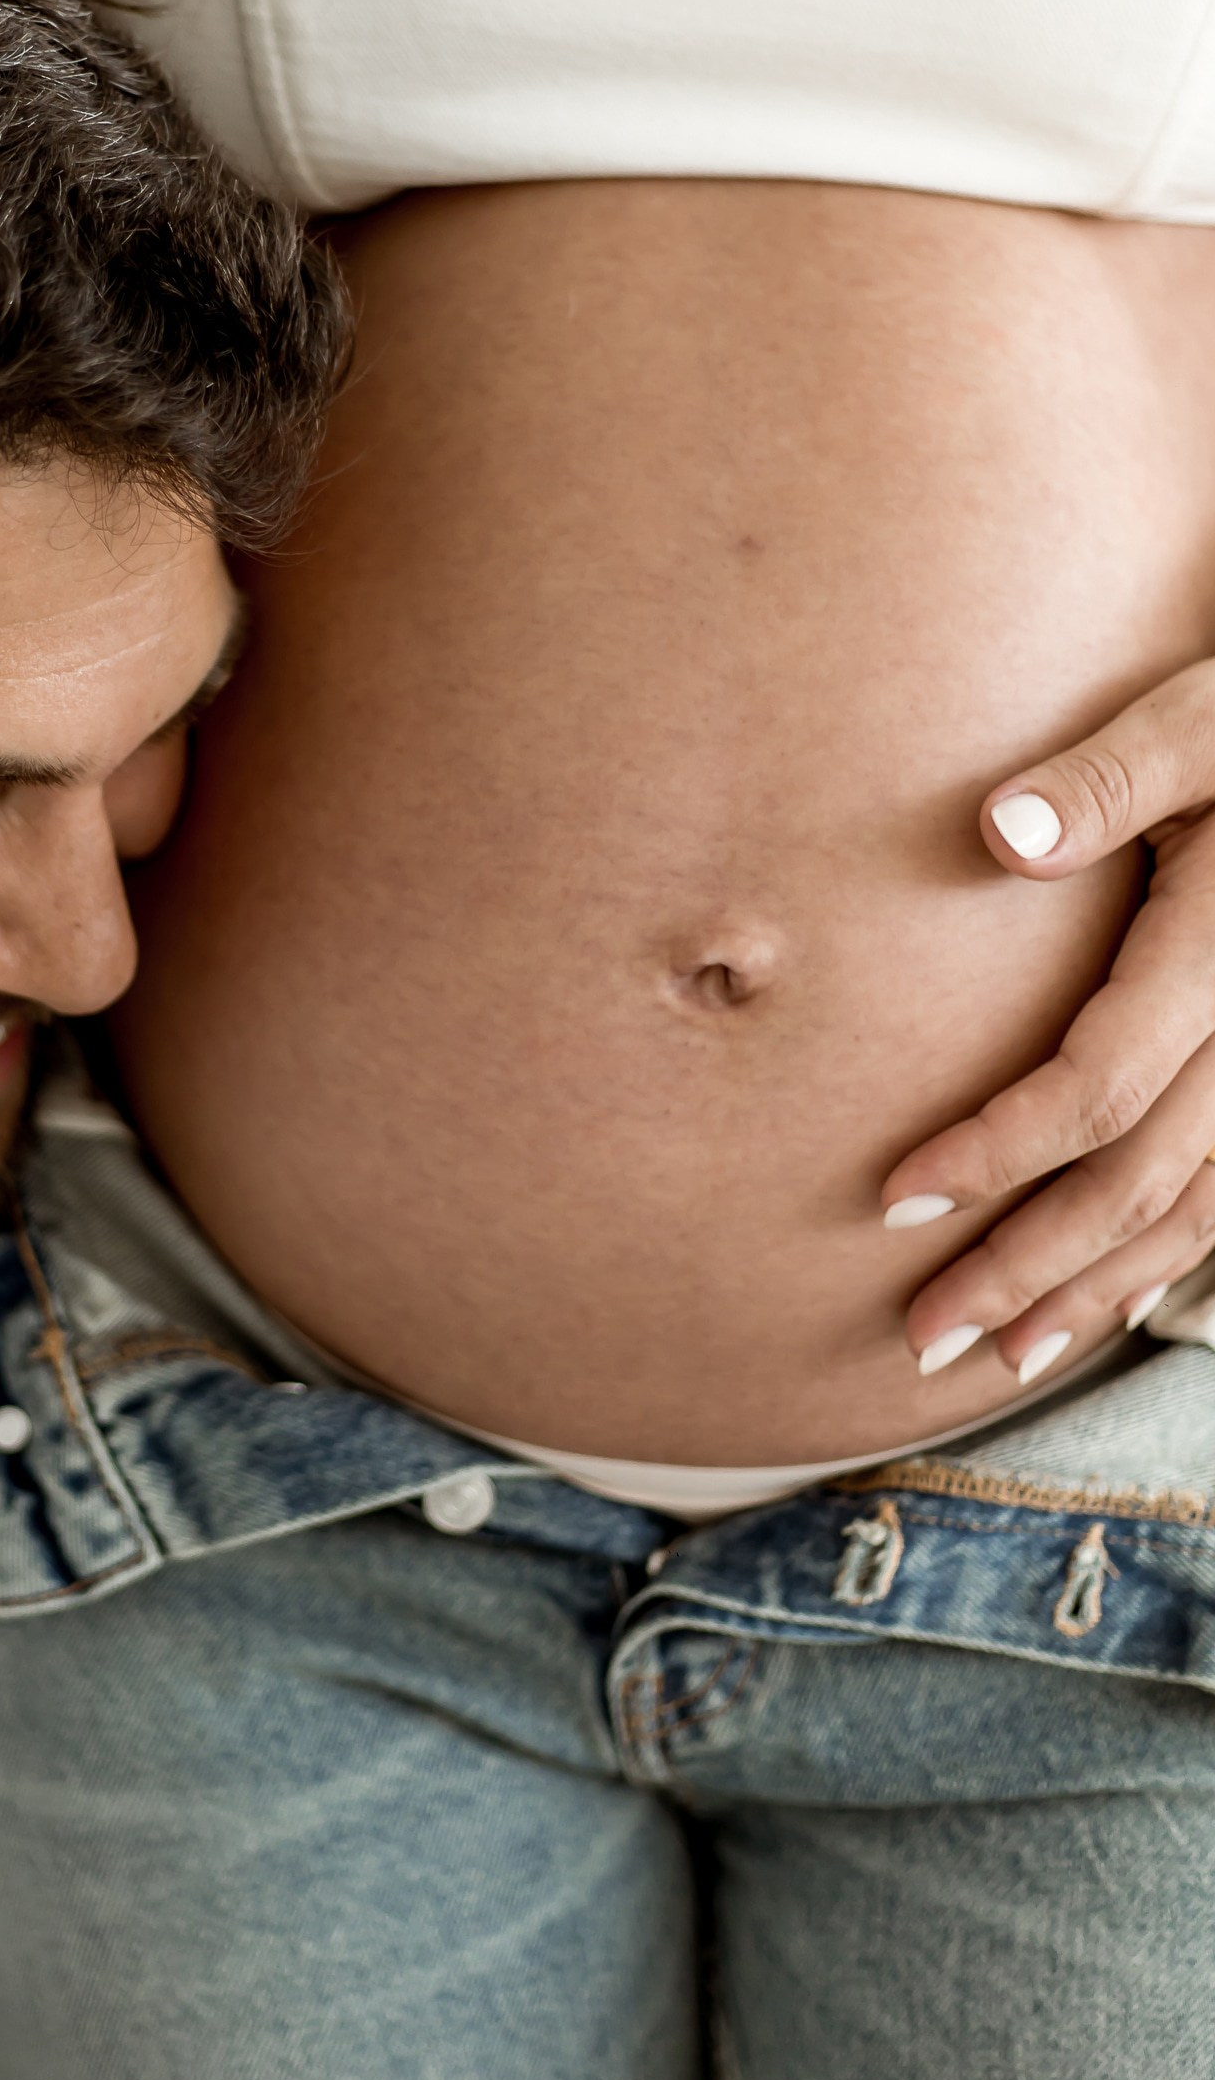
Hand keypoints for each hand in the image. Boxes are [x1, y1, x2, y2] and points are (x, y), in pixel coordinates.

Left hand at [881, 661, 1214, 1384]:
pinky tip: (1100, 1304)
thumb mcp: (1198, 720)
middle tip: (917, 1333)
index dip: (999, 1152)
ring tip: (994, 1358)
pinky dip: (1163, 1263)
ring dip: (1093, 1293)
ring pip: (1195, 1215)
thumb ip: (1106, 776)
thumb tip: (999, 832)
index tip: (895, 1192)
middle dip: (1027, 1267)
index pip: (1101, 1087)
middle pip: (1140, 1183)